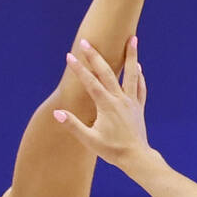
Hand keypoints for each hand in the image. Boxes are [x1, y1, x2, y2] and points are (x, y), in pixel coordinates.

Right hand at [54, 36, 150, 169]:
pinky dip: (138, 77)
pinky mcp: (139, 108)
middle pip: (107, 73)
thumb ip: (73, 125)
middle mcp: (120, 100)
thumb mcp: (89, 140)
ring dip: (132, 56)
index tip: (69, 55)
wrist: (137, 158)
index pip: (90, 82)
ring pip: (131, 74)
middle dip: (96, 56)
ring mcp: (131, 102)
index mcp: (106, 106)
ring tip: (133, 38)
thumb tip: (57, 113)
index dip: (79, 69)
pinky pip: (139, 88)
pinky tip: (138, 69)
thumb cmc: (112, 150)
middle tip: (87, 41)